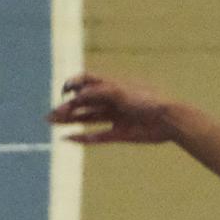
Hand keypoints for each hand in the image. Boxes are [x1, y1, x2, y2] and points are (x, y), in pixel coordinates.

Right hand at [47, 72, 175, 143]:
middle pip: (85, 102)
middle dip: (67, 107)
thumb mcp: (119, 91)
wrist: (169, 120)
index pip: (87, 81)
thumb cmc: (147, 100)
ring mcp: (116, 118)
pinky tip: (67, 138)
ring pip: (88, 118)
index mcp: (112, 86)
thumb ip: (96, 92)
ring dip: (70, 120)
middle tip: (51, 115)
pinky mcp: (120, 134)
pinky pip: (97, 136)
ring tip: (52, 123)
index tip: (64, 90)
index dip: (73, 84)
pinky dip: (82, 137)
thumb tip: (74, 96)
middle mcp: (112, 101)